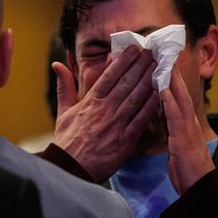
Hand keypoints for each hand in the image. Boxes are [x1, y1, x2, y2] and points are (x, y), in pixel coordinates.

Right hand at [53, 46, 158, 181]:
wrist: (70, 168)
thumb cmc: (67, 140)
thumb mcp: (63, 111)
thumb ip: (64, 86)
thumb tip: (57, 64)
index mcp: (91, 102)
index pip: (110, 76)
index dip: (124, 60)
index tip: (135, 49)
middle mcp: (105, 110)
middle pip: (126, 83)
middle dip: (140, 65)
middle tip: (152, 52)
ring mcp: (116, 125)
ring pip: (136, 97)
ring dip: (148, 80)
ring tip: (158, 66)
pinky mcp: (125, 141)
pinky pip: (141, 119)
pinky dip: (151, 105)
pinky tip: (160, 93)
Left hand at [161, 67, 214, 194]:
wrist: (202, 191)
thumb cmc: (189, 173)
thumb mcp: (178, 148)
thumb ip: (173, 132)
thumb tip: (163, 120)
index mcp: (186, 126)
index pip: (178, 98)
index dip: (172, 80)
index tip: (164, 63)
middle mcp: (189, 124)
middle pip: (180, 93)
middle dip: (173, 73)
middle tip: (165, 53)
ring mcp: (188, 131)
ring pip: (179, 100)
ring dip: (172, 81)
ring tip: (164, 62)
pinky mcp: (183, 141)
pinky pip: (175, 118)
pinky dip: (169, 102)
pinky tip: (163, 89)